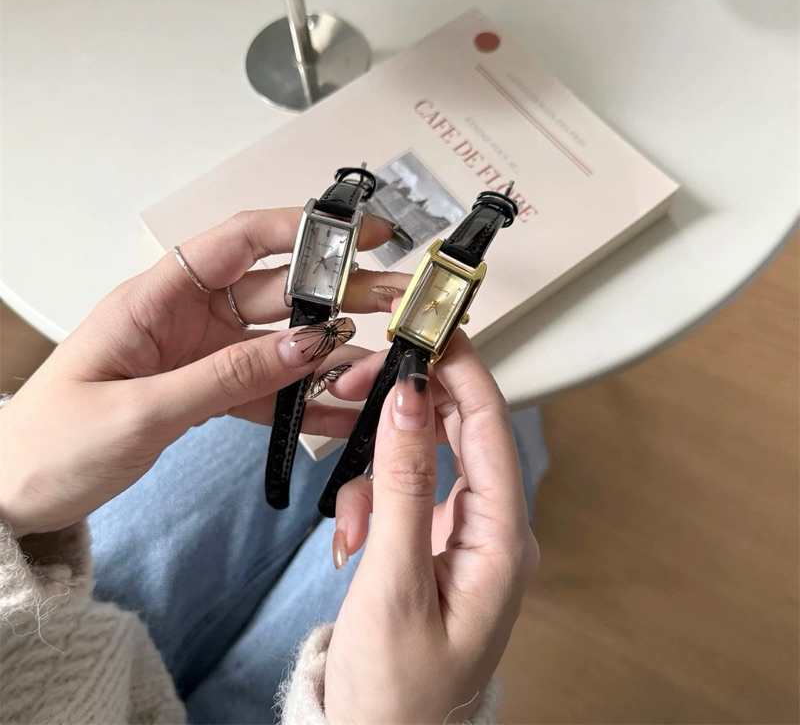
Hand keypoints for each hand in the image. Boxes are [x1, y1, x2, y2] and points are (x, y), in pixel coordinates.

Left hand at [0, 208, 406, 535]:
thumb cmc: (50, 443)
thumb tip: (307, 345)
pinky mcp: (208, 393)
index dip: (304, 229)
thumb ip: (227, 376)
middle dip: (339, 291)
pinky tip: (341, 408)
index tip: (359, 232)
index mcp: (157, 298)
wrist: (13, 497)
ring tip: (382, 359)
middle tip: (395, 296)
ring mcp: (202, 356)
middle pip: (277, 292)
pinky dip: (303, 401)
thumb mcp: (140, 408)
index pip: (241, 242)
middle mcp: (187, 317)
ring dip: (331, 351)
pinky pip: (267, 390)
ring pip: (281, 343)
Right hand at [325, 332, 538, 723]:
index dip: (464, 371)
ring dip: (383, 466)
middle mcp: (492, 529)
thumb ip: (403, 483)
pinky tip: (356, 535)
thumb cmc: (399, 688)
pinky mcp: (434, 542)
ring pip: (425, 461)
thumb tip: (410, 401)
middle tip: (367, 381)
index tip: (433, 329)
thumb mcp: (395, 580)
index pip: (489, 427)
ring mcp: (463, 535)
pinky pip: (407, 492)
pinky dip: (375, 498)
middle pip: (460, 433)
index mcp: (502, 538)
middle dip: (413, 405)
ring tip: (355, 516)